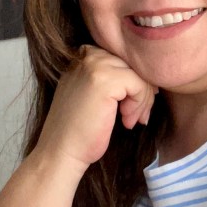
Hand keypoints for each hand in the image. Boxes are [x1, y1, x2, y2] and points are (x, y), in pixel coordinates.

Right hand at [34, 45, 157, 171]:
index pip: (124, 58)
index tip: (133, 105)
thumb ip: (110, 77)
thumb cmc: (79, 128)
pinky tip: (126, 121)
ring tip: (131, 120)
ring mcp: (96, 66)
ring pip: (139, 74)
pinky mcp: (105, 81)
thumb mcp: (92, 93)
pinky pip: (139, 85)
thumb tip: (145, 74)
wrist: (61, 150)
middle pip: (133, 64)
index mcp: (83, 56)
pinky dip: (140, 104)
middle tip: (136, 116)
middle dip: (141, 91)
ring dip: (142, 100)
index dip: (133, 81)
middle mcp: (88, 56)